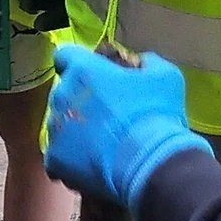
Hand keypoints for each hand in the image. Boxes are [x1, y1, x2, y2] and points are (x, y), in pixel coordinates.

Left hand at [42, 40, 207, 210]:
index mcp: (83, 70)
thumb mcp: (165, 76)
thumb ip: (148, 63)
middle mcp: (63, 95)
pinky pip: (58, 156)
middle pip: (64, 92)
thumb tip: (143, 63)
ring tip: (102, 143)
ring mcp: (56, 128)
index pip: (65, 56)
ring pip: (60, 124)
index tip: (92, 76)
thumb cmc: (156, 115)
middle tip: (107, 114)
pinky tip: (92, 163)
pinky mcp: (55, 159)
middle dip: (81, 100)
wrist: (148, 163)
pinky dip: (71, 160)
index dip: (78, 64)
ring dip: (76, 130)